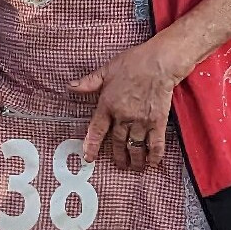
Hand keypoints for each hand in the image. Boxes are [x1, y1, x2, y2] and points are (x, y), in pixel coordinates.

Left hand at [71, 40, 189, 171]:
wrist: (159, 63)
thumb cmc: (134, 62)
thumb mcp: (107, 69)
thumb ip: (89, 82)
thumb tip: (71, 86)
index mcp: (108, 105)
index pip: (96, 130)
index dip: (91, 145)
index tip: (88, 157)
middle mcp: (123, 117)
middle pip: (117, 142)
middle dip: (118, 156)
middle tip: (119, 165)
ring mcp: (141, 121)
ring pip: (134, 147)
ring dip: (134, 160)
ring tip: (134, 166)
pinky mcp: (157, 122)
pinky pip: (155, 143)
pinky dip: (154, 155)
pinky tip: (153, 163)